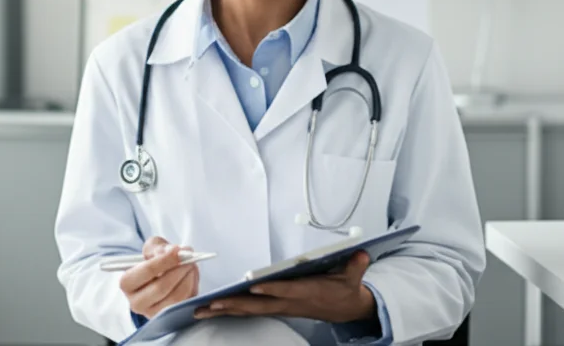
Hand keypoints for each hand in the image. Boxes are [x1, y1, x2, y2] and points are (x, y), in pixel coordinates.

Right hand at [119, 236, 199, 319]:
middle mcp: (137, 302)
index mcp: (127, 283)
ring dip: (188, 278)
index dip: (164, 260)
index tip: (177, 251)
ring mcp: (153, 313)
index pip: (147, 271)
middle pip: (161, 287)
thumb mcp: (152, 248)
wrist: (159, 277)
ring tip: (191, 265)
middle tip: (189, 258)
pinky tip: (191, 275)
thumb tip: (175, 252)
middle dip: (179, 270)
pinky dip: (192, 286)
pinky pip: (186, 302)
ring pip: (176, 297)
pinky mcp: (170, 317)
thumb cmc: (153, 260)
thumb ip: (160, 248)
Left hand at [193, 251, 375, 323]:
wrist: (347, 309)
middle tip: (212, 304)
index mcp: (308, 293)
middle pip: (260, 305)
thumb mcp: (353, 276)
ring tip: (203, 309)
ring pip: (251, 310)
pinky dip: (232, 310)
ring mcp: (282, 307)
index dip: (271, 289)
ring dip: (226, 310)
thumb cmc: (345, 289)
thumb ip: (355, 266)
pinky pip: (251, 310)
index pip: (287, 290)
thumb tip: (360, 253)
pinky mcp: (277, 308)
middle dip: (235, 304)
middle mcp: (291, 303)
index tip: (254, 287)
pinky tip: (215, 309)